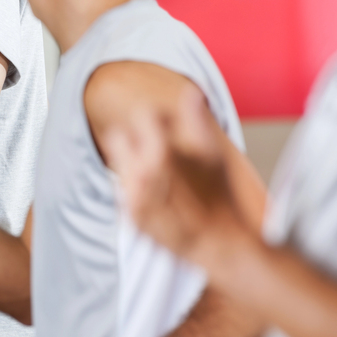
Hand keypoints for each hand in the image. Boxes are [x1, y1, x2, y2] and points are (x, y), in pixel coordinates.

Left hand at [106, 87, 243, 266]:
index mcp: (160, 152)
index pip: (143, 116)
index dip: (156, 119)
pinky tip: (156, 193)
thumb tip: (191, 93)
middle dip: (135, 137)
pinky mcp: (129, 215)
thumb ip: (197, 121)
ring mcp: (132, 196)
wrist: (218, 244)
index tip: (165, 127)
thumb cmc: (219, 197)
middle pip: (118, 136)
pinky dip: (133, 185)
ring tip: (158, 171)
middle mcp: (140, 173)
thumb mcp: (213, 155)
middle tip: (155, 146)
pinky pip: (120, 188)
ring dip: (131, 160)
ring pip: (116, 161)